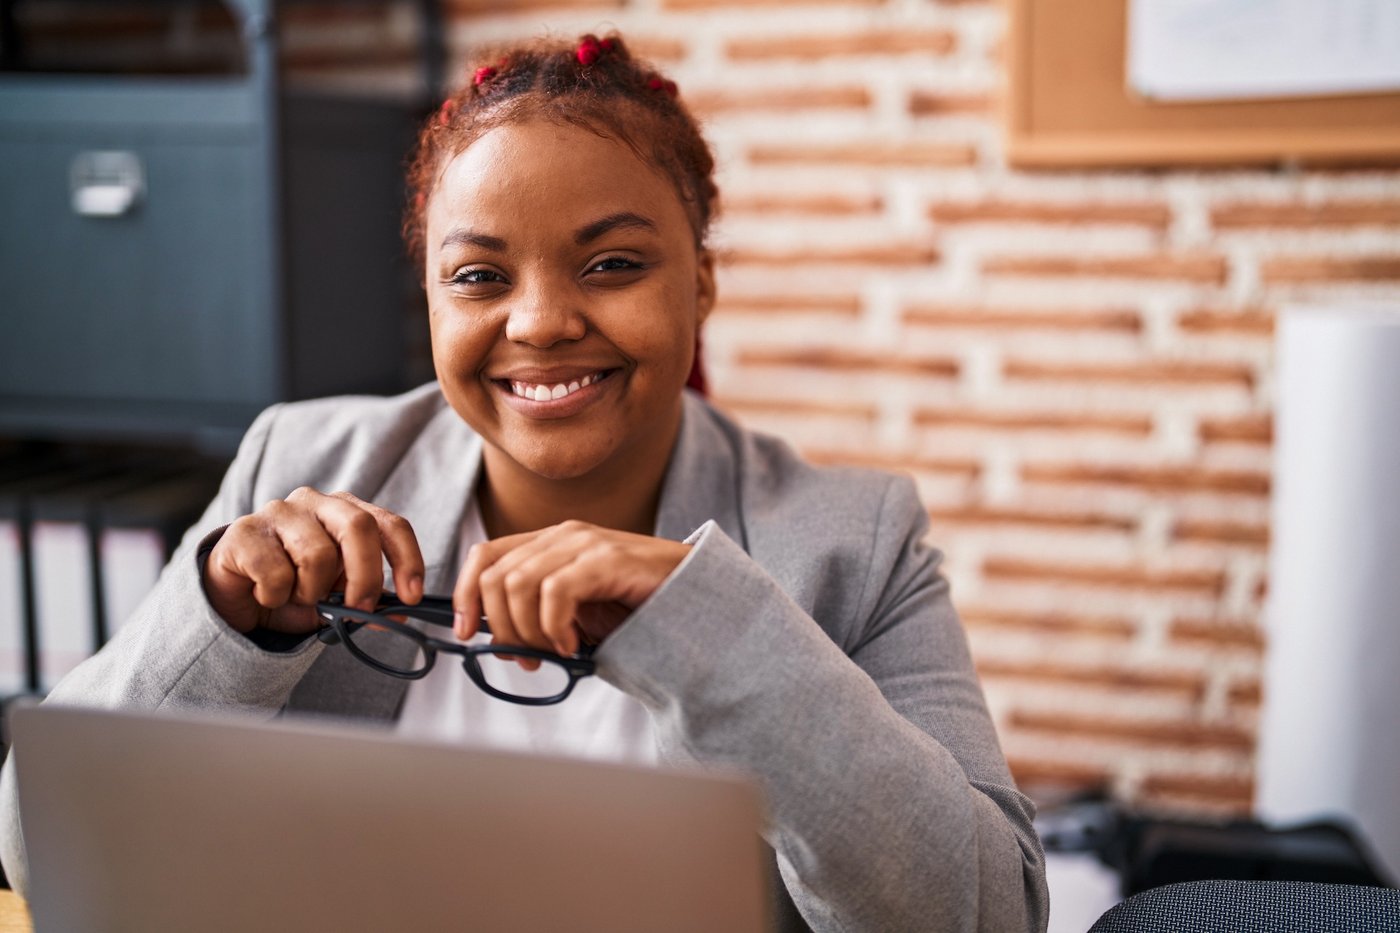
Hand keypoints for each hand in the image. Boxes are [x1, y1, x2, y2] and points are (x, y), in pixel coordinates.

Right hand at [203, 487, 424, 634]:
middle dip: (366, 576)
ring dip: (310, 592)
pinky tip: (265, 594)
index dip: (407, 558)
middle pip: (358, 527)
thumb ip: (368, 601)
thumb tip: (400, 611)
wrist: (234, 598)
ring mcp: (277, 512)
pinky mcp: (243, 531)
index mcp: (346, 510)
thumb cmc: (293, 590)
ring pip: (317, 555)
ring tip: (295, 596)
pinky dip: (275, 596)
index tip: (412, 596)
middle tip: (359, 610)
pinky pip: (276, 573)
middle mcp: (314, 501)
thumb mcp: (338, 599)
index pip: (389, 524)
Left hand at [453, 520, 689, 662]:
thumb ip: (537, 616)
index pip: (484, 556)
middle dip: (499, 626)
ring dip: (527, 631)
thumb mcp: (576, 612)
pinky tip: (575, 646)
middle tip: (525, 658)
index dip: (464, 596)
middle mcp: (562, 535)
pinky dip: (554, 627)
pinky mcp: (607, 559)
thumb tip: (496, 642)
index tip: (466, 635)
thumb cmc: (637, 607)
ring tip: (556, 652)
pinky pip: (554, 592)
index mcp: (549, 543)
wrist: (695, 598)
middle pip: (493, 575)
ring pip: (517, 584)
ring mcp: (585, 543)